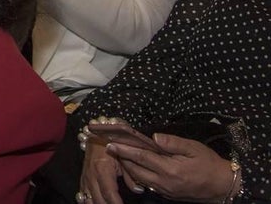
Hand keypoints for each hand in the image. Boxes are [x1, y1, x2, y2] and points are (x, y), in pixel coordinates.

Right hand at [82, 141, 126, 203]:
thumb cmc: (111, 147)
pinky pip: (82, 196)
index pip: (109, 193)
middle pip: (99, 200)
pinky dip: (88, 203)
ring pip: (88, 201)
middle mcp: (91, 176)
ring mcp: (85, 180)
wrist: (95, 138)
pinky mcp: (82, 181)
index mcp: (102, 170)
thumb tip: (138, 190)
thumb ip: (131, 175)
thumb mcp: (123, 158)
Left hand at [109, 134, 234, 202]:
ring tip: (119, 154)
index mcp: (171, 169)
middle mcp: (165, 182)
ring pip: (139, 178)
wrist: (223, 186)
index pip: (142, 157)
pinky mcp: (167, 194)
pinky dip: (138, 174)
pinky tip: (134, 166)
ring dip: (128, 167)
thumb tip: (154, 137)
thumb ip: (173, 142)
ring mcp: (165, 190)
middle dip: (122, 158)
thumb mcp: (194, 148)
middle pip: (136, 169)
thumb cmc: (209, 163)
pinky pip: (147, 184)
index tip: (110, 143)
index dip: (125, 150)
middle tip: (109, 146)